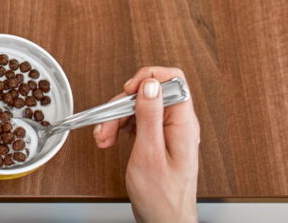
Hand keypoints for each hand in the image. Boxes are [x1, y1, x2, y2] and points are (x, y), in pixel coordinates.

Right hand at [92, 67, 199, 222]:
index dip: (148, 79)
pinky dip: (119, 128)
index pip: (173, 80)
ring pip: (138, 107)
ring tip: (104, 137)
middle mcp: (177, 124)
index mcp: (182, 123)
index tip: (128, 90)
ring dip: (116, 118)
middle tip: (107, 123)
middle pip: (148, 94)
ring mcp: (167, 131)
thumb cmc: (161, 196)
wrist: (164, 221)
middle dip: (122, 105)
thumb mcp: (150, 153)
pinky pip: (136, 122)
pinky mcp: (156, 139)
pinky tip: (110, 139)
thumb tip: (150, 84)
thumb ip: (150, 116)